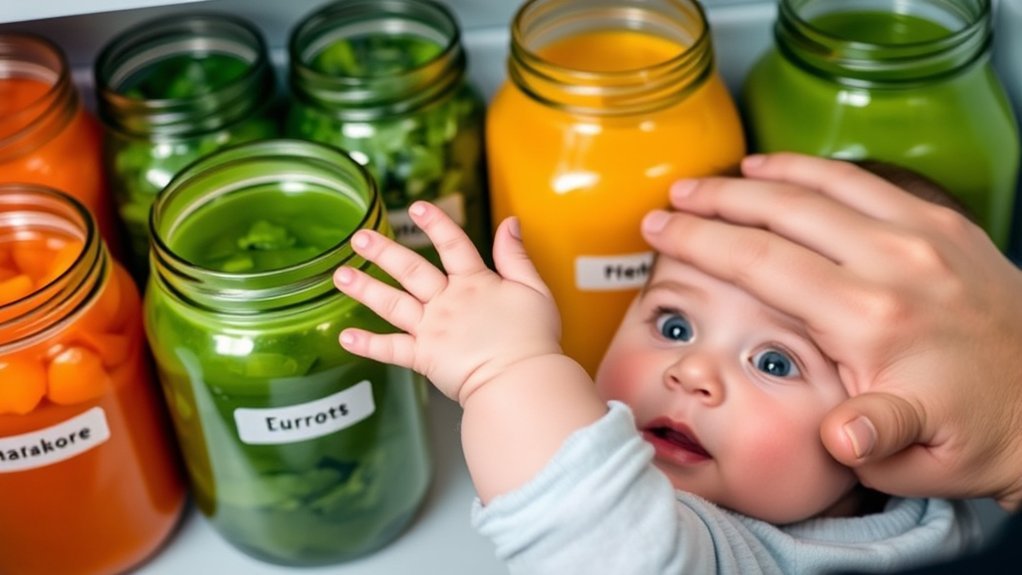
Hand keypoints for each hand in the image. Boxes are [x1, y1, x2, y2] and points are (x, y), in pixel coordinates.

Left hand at [333, 201, 560, 404]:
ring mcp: (432, 330)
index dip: (435, 223)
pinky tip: (345, 337)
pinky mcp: (423, 358)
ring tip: (341, 275)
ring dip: (365, 289)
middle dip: (383, 251)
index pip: (452, 244)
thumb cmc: (534, 340)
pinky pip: (391, 350)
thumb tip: (509, 222)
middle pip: (411, 270)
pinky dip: (367, 345)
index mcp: (475, 283)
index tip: (416, 206)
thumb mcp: (535, 290)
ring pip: (393, 304)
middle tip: (358, 237)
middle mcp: (447, 302)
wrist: (521, 380)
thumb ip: (516, 256)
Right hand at [641, 152, 1021, 509]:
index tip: (659, 229)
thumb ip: (872, 435)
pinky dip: (816, 169)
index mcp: (871, 320)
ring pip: (822, 184)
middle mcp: (894, 263)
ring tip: (716, 179)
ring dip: (760, 177)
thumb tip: (839, 432)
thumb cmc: (973, 434)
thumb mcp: (919, 458)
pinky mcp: (943, 224)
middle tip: (672, 199)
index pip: (762, 262)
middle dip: (716, 201)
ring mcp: (923, 234)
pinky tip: (785, 171)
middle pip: (782, 212)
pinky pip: (866, 180)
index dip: (701, 240)